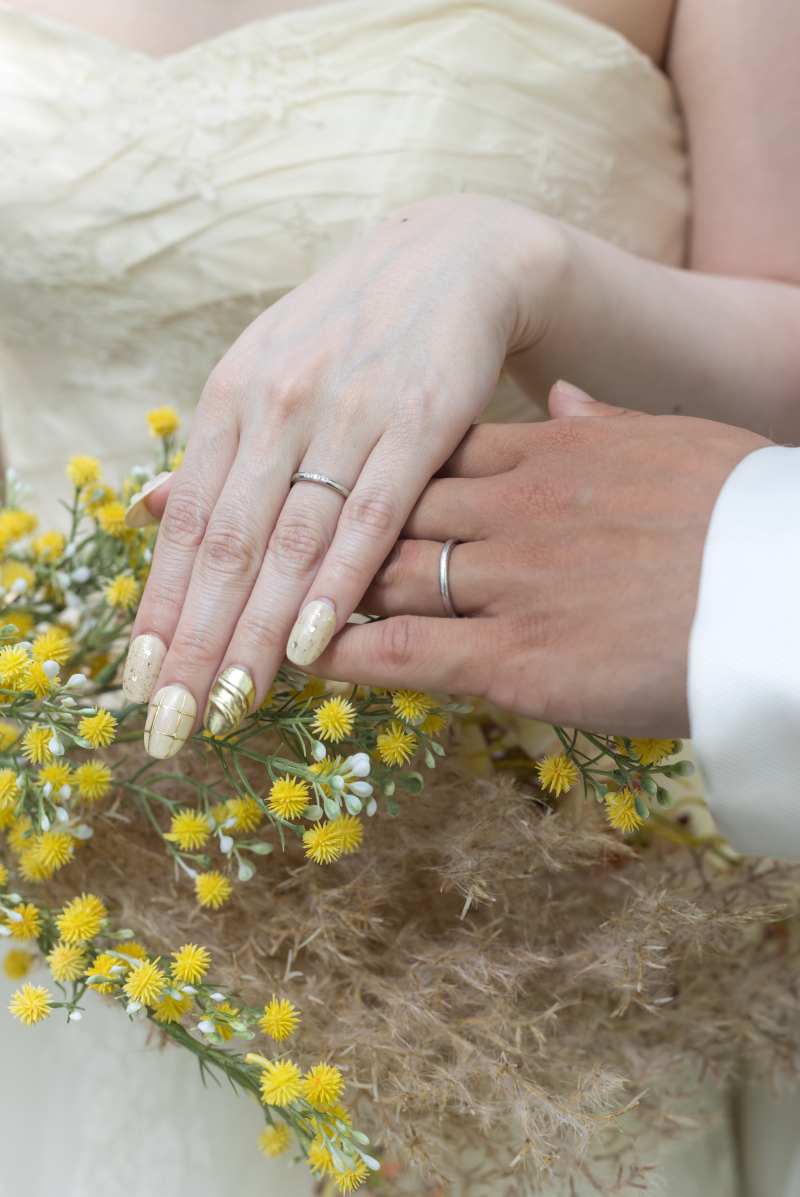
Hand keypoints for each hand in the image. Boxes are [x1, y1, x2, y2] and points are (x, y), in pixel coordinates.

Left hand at [123, 195, 563, 756]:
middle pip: (227, 546)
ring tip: (228, 704)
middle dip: (196, 642)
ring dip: (257, 632)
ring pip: (290, 542)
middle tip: (172, 724)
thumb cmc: (353, 334)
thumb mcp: (266, 374)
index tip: (138, 684)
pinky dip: (339, 581)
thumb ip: (214, 453)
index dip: (160, 609)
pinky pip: (371, 515)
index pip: (185, 526)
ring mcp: (347, 412)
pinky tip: (315, 642)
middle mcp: (277, 404)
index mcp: (232, 398)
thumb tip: (143, 513)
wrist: (454, 259)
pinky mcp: (419, 418)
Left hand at [310, 385, 770, 735]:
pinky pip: (404, 651)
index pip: (433, 453)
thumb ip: (600, 422)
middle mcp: (513, 508)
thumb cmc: (746, 517)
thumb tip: (559, 393)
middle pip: (390, 509)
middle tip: (269, 544)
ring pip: (383, 575)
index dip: (378, 470)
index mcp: (551, 452)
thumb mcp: (674, 442)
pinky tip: (294, 657)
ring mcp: (508, 581)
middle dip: (327, 528)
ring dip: (316, 591)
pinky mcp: (515, 658)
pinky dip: (341, 652)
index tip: (334, 479)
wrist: (787, 592)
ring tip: (262, 607)